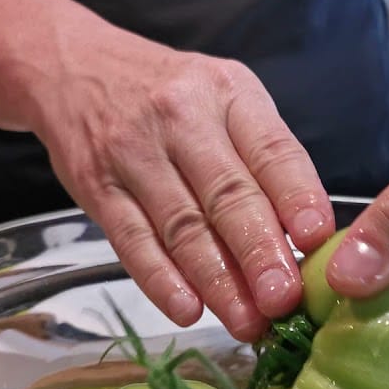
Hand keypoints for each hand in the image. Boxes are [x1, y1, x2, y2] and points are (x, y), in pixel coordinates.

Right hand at [31, 30, 334, 342]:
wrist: (72, 66)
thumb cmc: (168, 93)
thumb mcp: (226, 98)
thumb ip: (264, 159)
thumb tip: (303, 239)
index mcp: (228, 94)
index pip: (270, 149)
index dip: (296, 196)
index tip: (317, 239)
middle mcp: (181, 120)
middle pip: (226, 195)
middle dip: (259, 253)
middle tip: (284, 300)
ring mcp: (133, 155)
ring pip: (182, 227)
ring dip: (218, 282)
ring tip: (247, 322)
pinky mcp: (97, 188)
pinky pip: (132, 241)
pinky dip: (160, 280)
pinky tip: (188, 309)